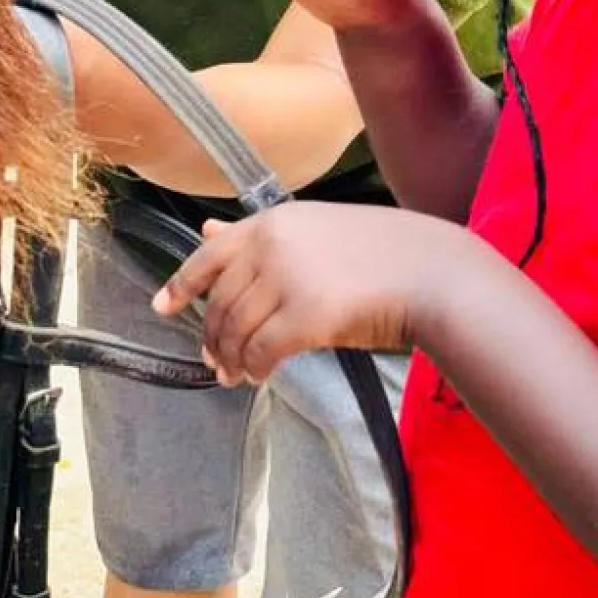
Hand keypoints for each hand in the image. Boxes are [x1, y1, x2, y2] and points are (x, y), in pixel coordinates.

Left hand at [152, 202, 469, 385]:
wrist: (433, 273)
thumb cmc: (383, 253)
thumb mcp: (315, 230)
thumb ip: (261, 237)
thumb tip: (207, 230)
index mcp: (273, 221)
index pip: (210, 253)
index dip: (181, 284)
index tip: (163, 306)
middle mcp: (273, 245)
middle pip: (221, 301)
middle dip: (212, 335)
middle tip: (214, 360)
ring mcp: (289, 279)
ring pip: (237, 329)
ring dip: (231, 357)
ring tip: (235, 374)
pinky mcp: (307, 316)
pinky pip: (263, 351)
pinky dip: (256, 368)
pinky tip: (259, 376)